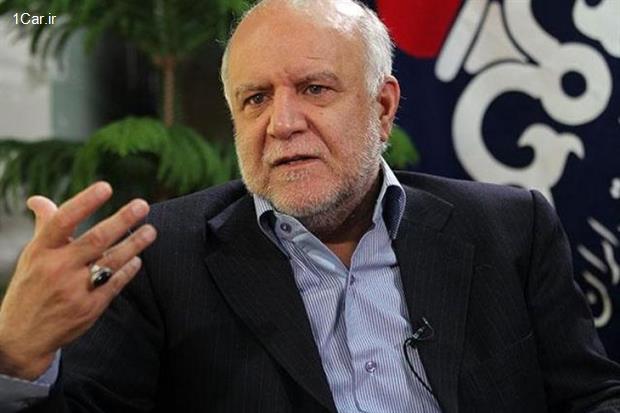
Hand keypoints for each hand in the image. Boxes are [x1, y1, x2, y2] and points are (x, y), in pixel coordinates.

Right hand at [0, 182, 156, 379]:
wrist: (23, 337)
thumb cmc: (31, 287)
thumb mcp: (31, 256)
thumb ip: (44, 227)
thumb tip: (38, 199)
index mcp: (41, 251)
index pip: (63, 221)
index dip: (85, 202)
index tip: (106, 187)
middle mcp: (57, 268)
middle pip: (95, 239)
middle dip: (122, 221)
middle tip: (143, 205)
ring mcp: (74, 289)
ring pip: (111, 261)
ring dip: (134, 244)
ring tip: (151, 231)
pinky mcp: (90, 308)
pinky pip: (116, 283)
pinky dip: (128, 269)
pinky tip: (138, 259)